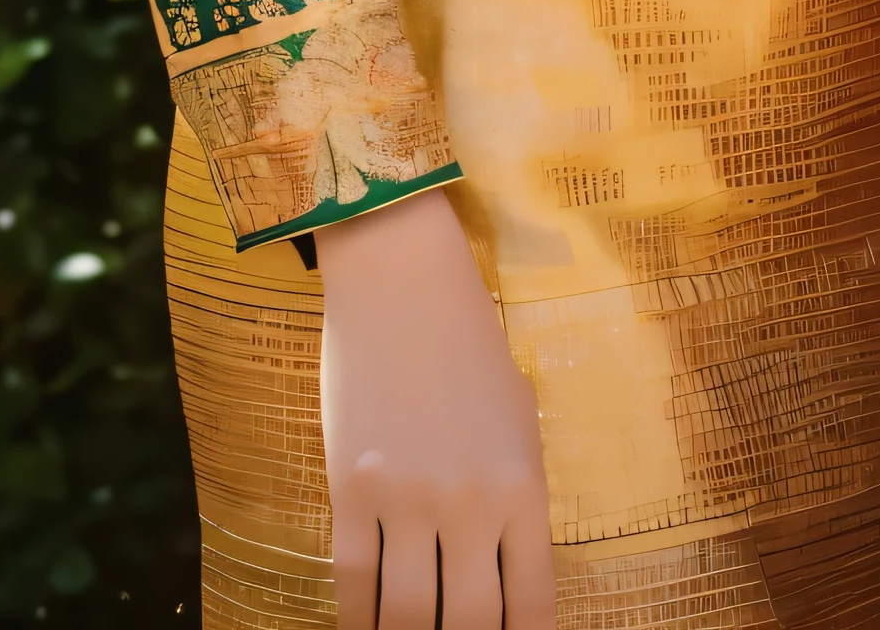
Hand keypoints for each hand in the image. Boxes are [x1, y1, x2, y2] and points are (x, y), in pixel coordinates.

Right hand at [318, 187, 554, 629]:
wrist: (403, 283)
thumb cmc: (470, 349)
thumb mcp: (519, 423)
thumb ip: (515, 501)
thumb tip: (505, 580)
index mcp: (524, 487)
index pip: (530, 606)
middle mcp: (471, 503)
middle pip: (469, 625)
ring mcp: (407, 499)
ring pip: (406, 619)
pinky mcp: (350, 491)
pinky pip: (353, 584)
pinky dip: (357, 620)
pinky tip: (363, 628)